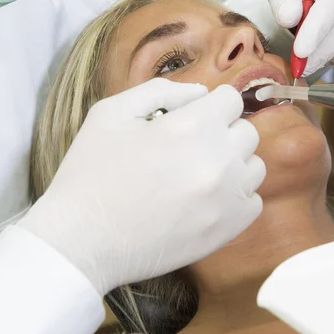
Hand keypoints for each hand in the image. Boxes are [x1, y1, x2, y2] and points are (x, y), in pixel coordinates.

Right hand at [20, 79, 264, 294]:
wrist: (80, 242)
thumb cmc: (90, 172)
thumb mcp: (112, 112)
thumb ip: (161, 90)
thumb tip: (201, 93)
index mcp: (192, 126)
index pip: (231, 99)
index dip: (211, 104)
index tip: (193, 117)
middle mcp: (219, 159)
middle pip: (246, 131)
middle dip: (222, 131)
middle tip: (191, 146)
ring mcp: (227, 198)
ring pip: (253, 166)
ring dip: (232, 164)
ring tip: (199, 173)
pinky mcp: (227, 230)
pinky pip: (252, 201)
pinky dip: (235, 197)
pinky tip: (206, 200)